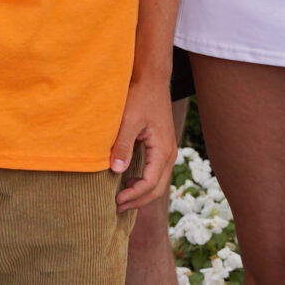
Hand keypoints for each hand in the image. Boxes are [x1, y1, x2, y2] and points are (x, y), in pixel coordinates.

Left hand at [109, 73, 177, 209]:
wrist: (152, 79)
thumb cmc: (140, 96)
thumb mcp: (128, 120)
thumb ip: (123, 145)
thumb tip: (117, 171)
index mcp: (163, 150)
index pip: (150, 184)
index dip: (133, 195)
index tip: (115, 200)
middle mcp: (169, 154)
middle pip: (157, 189)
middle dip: (138, 200)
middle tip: (116, 206)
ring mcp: (167, 151)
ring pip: (157, 182)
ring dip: (141, 193)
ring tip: (120, 198)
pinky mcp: (161, 146)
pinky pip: (155, 172)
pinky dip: (143, 182)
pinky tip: (127, 181)